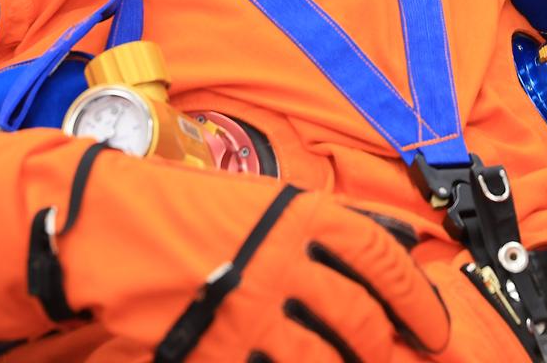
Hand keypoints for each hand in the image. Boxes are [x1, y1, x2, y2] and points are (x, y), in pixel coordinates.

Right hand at [56, 155, 450, 360]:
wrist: (111, 225)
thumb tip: (402, 239)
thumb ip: (331, 224)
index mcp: (301, 215)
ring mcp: (249, 309)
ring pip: (323, 359)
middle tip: (385, 356)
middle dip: (381, 347)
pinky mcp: (217, 349)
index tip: (436, 330)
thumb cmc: (194, 208)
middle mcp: (283, 261)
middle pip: (361, 320)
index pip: (383, 260)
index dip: (420, 301)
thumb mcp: (270, 199)